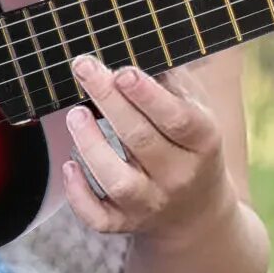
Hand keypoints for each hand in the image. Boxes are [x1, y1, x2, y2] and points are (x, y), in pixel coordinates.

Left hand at [61, 53, 232, 244]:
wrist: (198, 215)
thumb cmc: (191, 146)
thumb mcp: (198, 112)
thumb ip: (173, 83)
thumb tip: (136, 47)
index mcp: (203, 142)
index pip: (178, 118)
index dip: (149, 95)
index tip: (122, 70)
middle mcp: (179, 176)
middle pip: (141, 140)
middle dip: (109, 100)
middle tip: (85, 68)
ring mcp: (152, 204)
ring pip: (118, 181)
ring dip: (92, 146)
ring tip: (75, 114)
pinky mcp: (127, 225)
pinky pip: (99, 218)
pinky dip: (79, 195)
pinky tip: (69, 166)